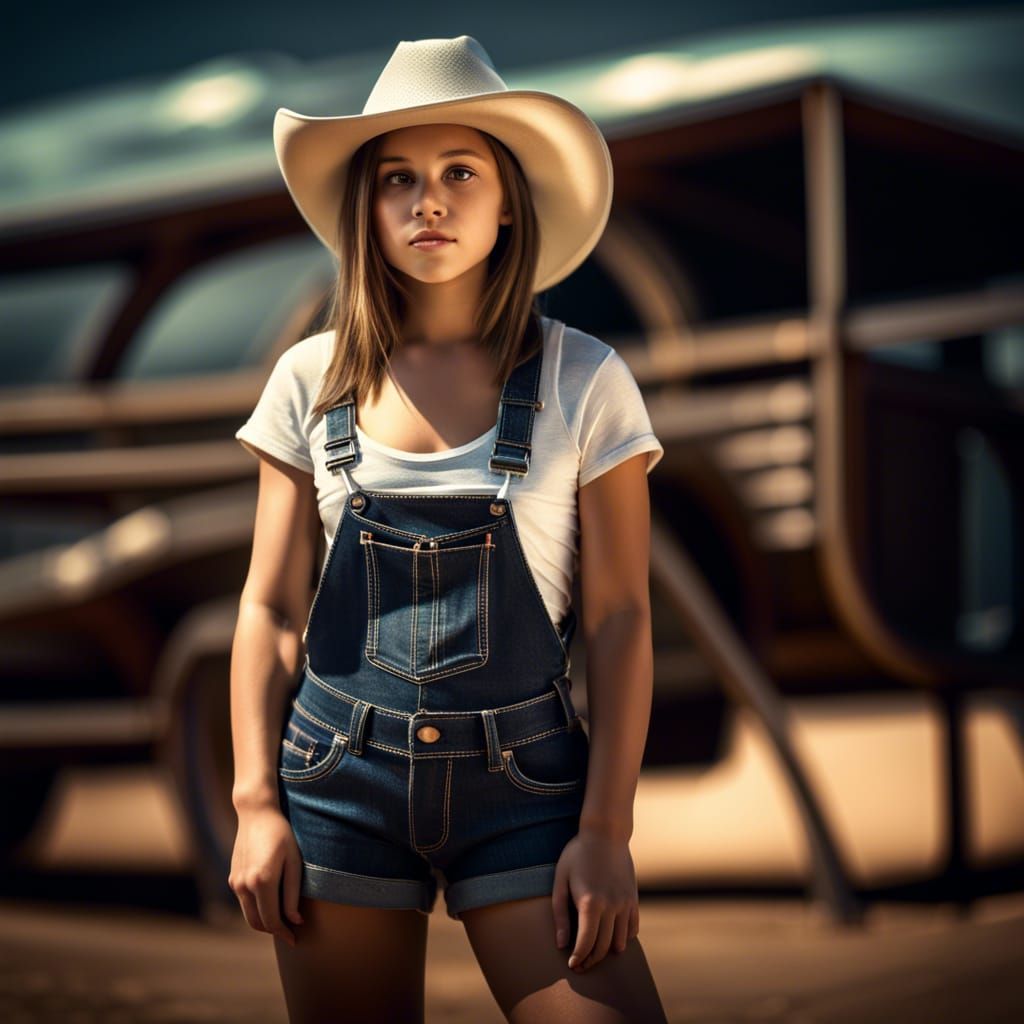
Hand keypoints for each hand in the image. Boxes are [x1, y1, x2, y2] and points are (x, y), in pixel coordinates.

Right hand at [228, 804, 304, 945]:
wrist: (256, 814)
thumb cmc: (281, 834)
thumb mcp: (294, 861)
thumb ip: (293, 894)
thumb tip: (295, 921)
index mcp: (262, 882)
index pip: (272, 920)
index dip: (284, 933)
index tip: (295, 939)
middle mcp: (244, 885)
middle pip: (257, 923)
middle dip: (274, 931)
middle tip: (291, 932)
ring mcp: (235, 882)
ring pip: (249, 915)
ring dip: (264, 922)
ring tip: (283, 921)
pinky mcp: (232, 878)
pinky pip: (244, 903)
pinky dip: (256, 910)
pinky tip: (271, 904)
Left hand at [551, 829, 639, 971]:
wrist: (606, 833)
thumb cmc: (578, 854)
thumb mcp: (561, 879)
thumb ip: (560, 914)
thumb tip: (561, 944)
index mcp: (590, 903)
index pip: (586, 944)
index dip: (578, 959)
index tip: (572, 965)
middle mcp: (611, 907)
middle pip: (603, 947)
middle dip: (591, 961)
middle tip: (580, 965)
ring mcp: (625, 903)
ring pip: (619, 942)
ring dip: (607, 952)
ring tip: (594, 953)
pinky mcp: (633, 899)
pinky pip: (632, 929)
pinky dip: (623, 939)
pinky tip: (612, 938)